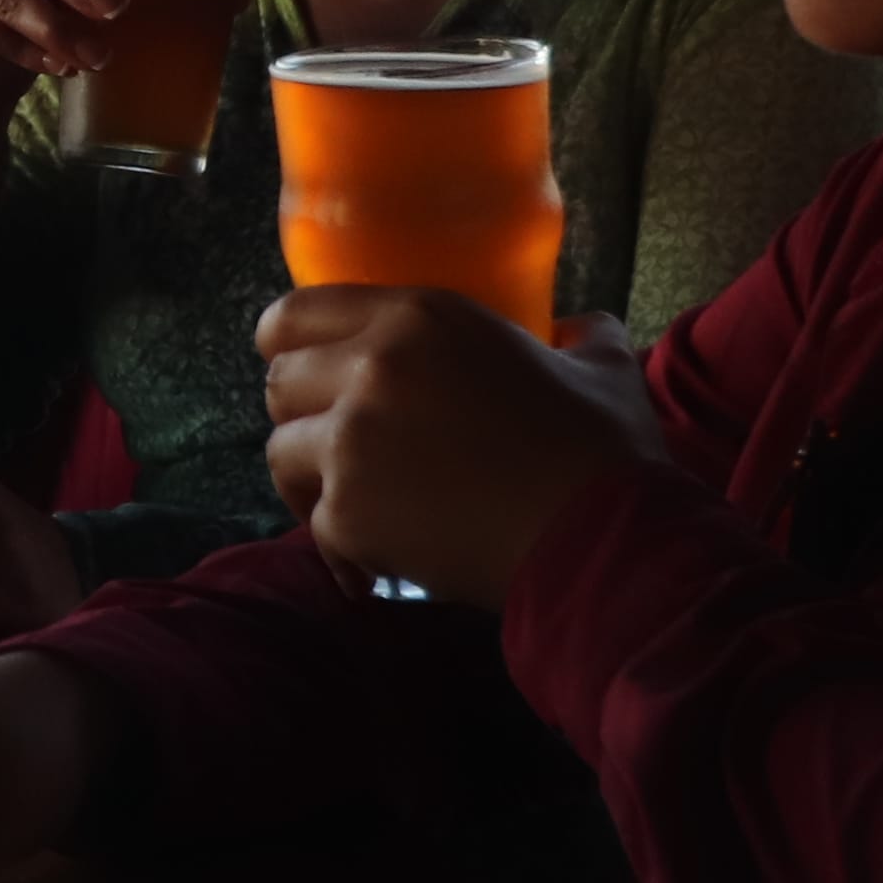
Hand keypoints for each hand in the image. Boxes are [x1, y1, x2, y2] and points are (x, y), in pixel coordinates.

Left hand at [256, 294, 665, 600]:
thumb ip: (580, 335)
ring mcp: (351, 441)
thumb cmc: (603, 449)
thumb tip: (582, 327)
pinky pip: (314, 525)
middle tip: (337, 444)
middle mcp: (372, 367)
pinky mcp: (347, 513)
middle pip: (279, 382)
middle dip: (301, 416)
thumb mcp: (601, 368)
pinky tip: (374, 570)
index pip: (298, 312)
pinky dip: (339, 549)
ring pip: (280, 453)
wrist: (600, 539)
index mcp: (421, 317)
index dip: (287, 342)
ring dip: (310, 481)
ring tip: (354, 506)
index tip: (303, 366)